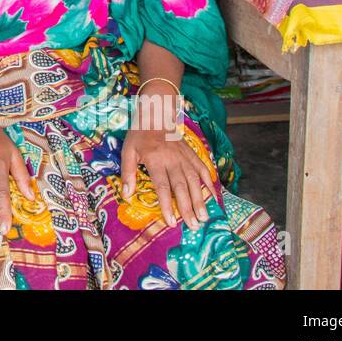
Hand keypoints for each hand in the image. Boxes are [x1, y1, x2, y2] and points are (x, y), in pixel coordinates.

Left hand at [121, 92, 214, 230]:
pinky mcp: (192, 154)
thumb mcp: (127, 151)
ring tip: (205, 217)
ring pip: (195, 181)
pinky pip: (203, 169)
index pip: (163, 187)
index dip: (168, 206)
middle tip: (194, 226)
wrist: (156, 114)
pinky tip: (214, 196)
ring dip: (201, 200)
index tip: (172, 222)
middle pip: (182, 187)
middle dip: (188, 208)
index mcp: (156, 161)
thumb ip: (128, 173)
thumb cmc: (139, 135)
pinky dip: (210, 183)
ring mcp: (185, 157)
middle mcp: (173, 161)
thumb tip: (127, 194)